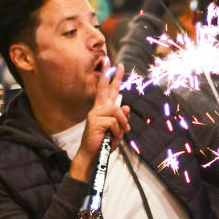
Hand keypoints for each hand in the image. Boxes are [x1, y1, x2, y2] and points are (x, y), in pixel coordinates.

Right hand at [68, 61, 130, 182]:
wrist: (92, 155)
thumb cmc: (103, 143)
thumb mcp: (116, 130)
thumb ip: (121, 118)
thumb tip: (126, 106)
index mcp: (101, 109)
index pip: (106, 90)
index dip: (109, 77)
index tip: (111, 63)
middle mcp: (97, 109)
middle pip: (106, 89)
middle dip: (114, 76)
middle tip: (118, 63)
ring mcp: (95, 114)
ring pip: (117, 111)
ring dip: (122, 124)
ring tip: (118, 134)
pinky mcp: (96, 121)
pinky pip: (115, 122)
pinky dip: (117, 132)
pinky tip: (112, 137)